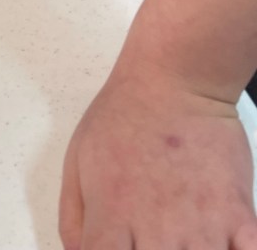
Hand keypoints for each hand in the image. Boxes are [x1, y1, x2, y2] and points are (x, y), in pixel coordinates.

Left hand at [59, 64, 256, 249]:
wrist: (175, 79)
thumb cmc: (124, 114)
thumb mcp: (77, 159)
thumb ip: (74, 218)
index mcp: (112, 215)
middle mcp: (156, 228)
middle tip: (151, 242)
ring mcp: (201, 225)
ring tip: (183, 241)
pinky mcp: (239, 215)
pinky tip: (224, 246)